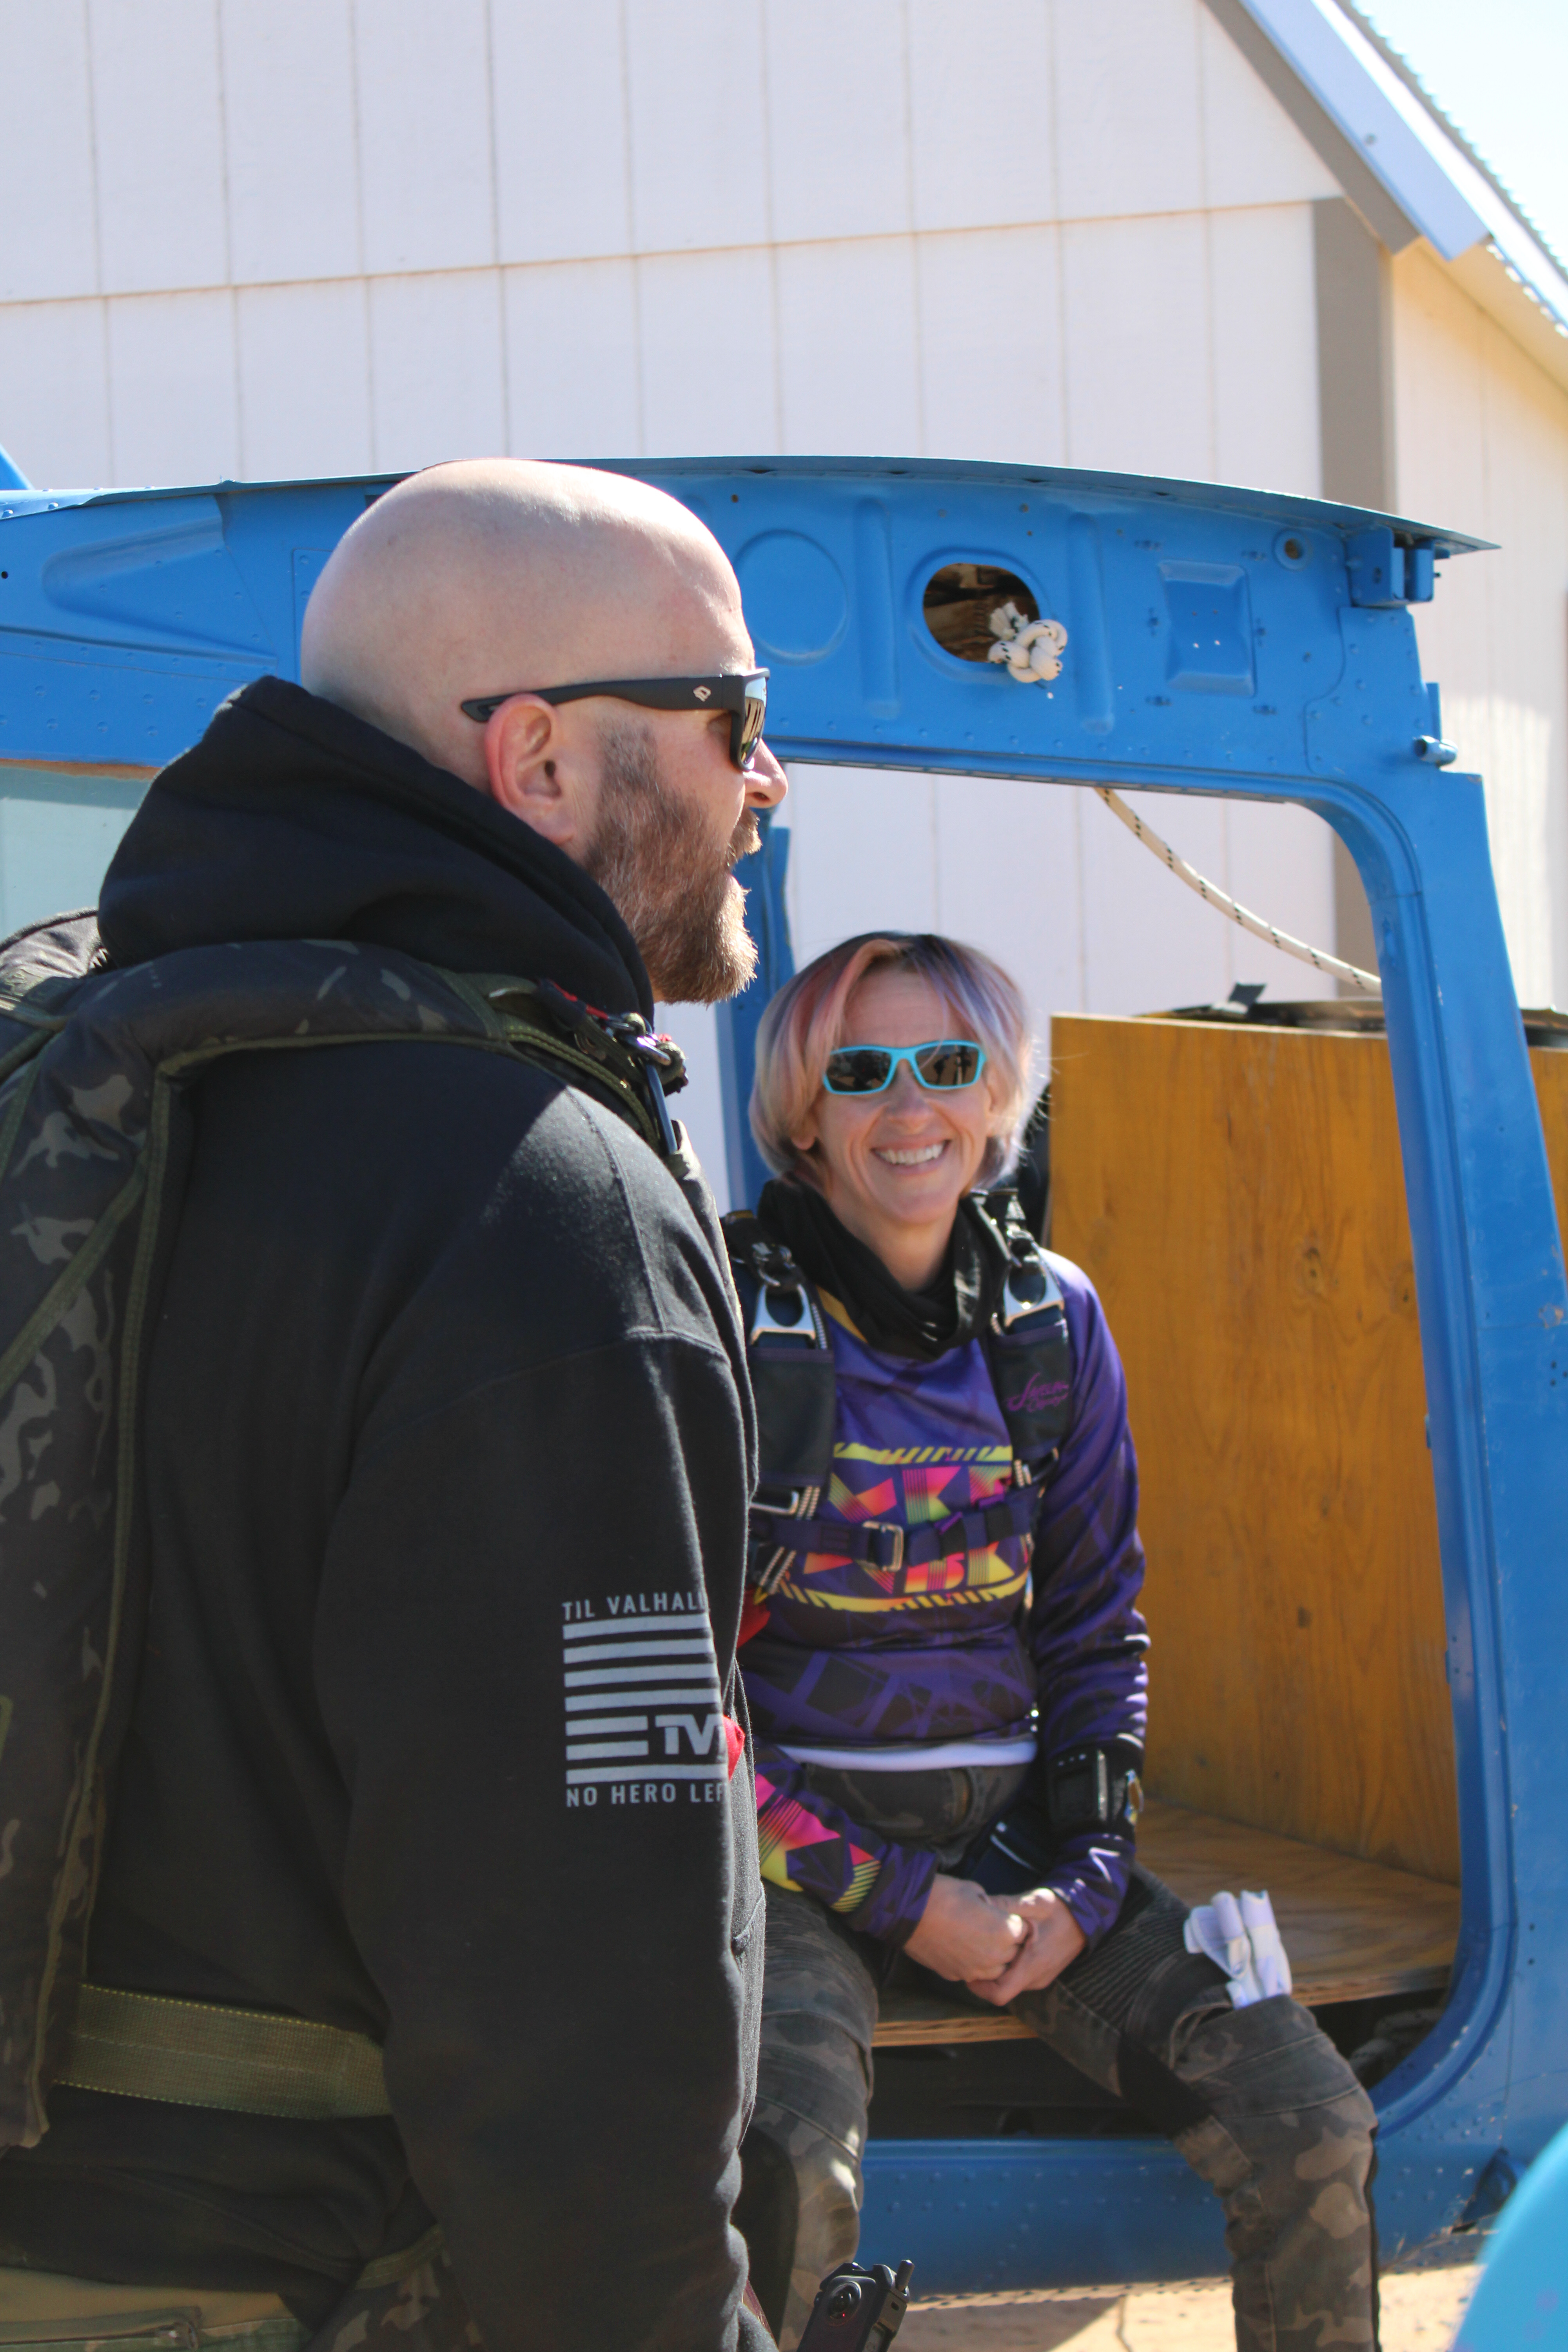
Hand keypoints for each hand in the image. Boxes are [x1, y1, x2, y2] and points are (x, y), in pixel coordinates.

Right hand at [903, 1872, 1027, 1982]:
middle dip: (1006, 1941)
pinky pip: (974, 1974)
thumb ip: (992, 1906)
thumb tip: (992, 1913)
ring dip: (993, 1958)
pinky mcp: (956, 1975)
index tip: (1003, 1915)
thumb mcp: (975, 1890)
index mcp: (1004, 1932)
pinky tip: (960, 1948)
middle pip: (1012, 1953)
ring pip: (996, 1970)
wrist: (906, 1911)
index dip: (1013, 1921)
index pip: (1023, 1931)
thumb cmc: (943, 1895)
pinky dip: (973, 1964)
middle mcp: (994, 1956)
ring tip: (978, 1940)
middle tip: (991, 1926)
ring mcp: (974, 1970)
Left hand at [965, 1887, 1087, 2004]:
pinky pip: (1019, 1978)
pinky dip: (1007, 1968)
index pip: (1000, 1993)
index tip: (966, 1968)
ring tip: (982, 1950)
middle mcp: (1037, 1978)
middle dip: (984, 1977)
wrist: (1086, 1916)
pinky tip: (1000, 1949)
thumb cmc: (1059, 1910)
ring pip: (1010, 1984)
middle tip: (969, 1956)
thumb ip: (1005, 1906)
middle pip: (1002, 1990)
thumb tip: (979, 1902)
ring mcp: (1041, 1977)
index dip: (978, 1987)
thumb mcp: (1032, 1902)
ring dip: (996, 1971)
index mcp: (1033, 1965)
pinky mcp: (1042, 1972)